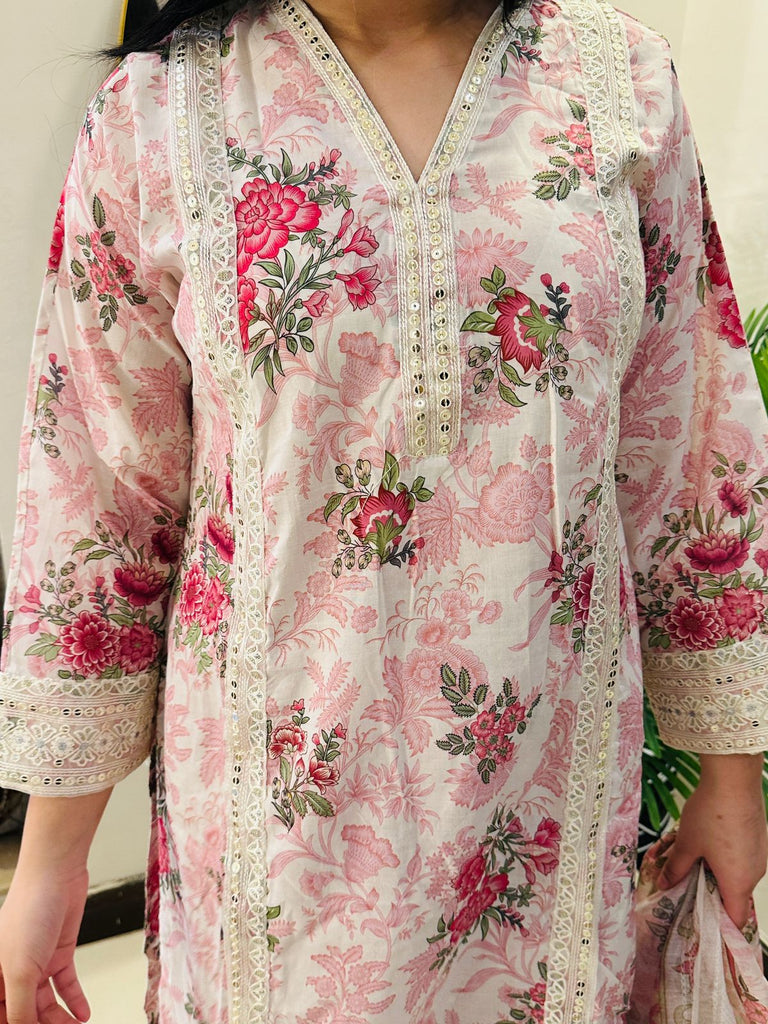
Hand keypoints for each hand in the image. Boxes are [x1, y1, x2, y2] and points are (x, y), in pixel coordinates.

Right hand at [0, 865, 89, 1023]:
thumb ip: (20, 1007)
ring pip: (45, 1003)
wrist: (56, 874)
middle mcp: (12, 972)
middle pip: (24, 1012)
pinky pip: (64, 984)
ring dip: (60, 1020)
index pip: (2, 1016)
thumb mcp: (20, 970)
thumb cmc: (29, 911)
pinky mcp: (58, 951)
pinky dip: (74, 1000)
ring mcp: (36, 962)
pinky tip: (82, 1014)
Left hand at [657, 757, 767, 929]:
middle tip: (688, 891)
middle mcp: (754, 873)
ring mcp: (758, 855)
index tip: (700, 926)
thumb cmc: (711, 815)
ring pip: (738, 875)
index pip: (735, 919)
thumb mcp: (687, 843)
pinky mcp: (757, 838)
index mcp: (738, 882)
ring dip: (718, 873)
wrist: (733, 780)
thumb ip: (676, 867)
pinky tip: (708, 844)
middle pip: (735, 897)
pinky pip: (742, 858)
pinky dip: (726, 858)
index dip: (719, 927)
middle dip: (712, 896)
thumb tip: (665, 883)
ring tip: (693, 863)